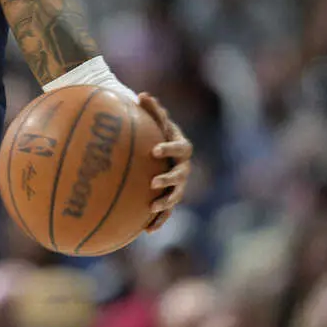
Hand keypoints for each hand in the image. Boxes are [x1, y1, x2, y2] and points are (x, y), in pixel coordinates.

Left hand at [138, 92, 192, 231]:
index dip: (168, 149)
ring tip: (151, 207)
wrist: (163, 149)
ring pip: (175, 196)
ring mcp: (179, 184)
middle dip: (169, 179)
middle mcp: (183, 167)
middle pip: (181, 175)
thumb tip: (143, 95)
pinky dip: (158, 220)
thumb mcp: (155, 121)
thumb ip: (152, 110)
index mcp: (181, 148)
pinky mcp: (170, 198)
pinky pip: (166, 211)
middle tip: (154, 182)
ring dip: (165, 202)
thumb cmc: (157, 131)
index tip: (154, 150)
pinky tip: (146, 231)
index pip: (179, 148)